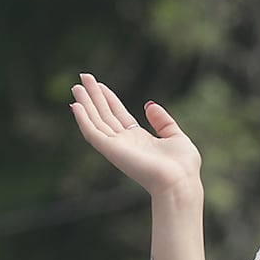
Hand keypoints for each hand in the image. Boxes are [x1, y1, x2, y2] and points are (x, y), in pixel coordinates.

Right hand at [69, 74, 201, 196]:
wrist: (180, 182)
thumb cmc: (182, 166)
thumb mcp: (176, 136)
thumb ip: (162, 121)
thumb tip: (149, 105)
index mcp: (139, 139)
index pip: (119, 115)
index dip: (109, 99)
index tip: (99, 85)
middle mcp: (125, 143)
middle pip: (105, 115)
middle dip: (94, 97)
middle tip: (83, 77)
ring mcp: (117, 147)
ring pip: (96, 121)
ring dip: (85, 104)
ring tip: (76, 86)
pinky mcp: (111, 150)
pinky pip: (93, 133)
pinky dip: (83, 119)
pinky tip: (76, 105)